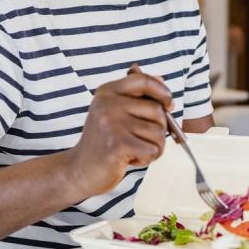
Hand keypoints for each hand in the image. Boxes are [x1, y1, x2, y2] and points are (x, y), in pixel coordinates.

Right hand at [65, 65, 171, 196]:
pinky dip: (147, 158)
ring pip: (158, 132)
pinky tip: (130, 159)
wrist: (80, 169)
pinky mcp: (118, 144)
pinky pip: (152, 149)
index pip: (143, 80)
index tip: (168, 105)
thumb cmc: (103, 141)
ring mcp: (112, 123)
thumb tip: (161, 79)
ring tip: (134, 150)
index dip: (163, 91)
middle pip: (157, 110)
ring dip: (153, 147)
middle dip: (158, 129)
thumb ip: (137, 96)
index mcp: (108, 91)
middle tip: (141, 140)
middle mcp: (108, 104)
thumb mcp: (115, 112)